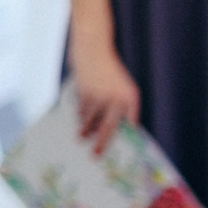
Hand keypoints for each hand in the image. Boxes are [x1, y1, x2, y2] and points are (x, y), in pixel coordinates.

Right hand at [72, 40, 140, 155]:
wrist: (94, 52)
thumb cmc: (112, 74)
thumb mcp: (127, 89)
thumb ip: (128, 109)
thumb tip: (126, 128)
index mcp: (127, 98)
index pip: (124, 124)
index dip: (119, 138)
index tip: (115, 152)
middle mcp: (114, 98)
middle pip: (105, 127)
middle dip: (100, 142)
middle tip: (94, 155)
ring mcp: (97, 96)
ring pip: (89, 120)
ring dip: (85, 129)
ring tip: (81, 137)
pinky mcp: (83, 93)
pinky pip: (81, 110)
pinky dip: (80, 115)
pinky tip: (79, 116)